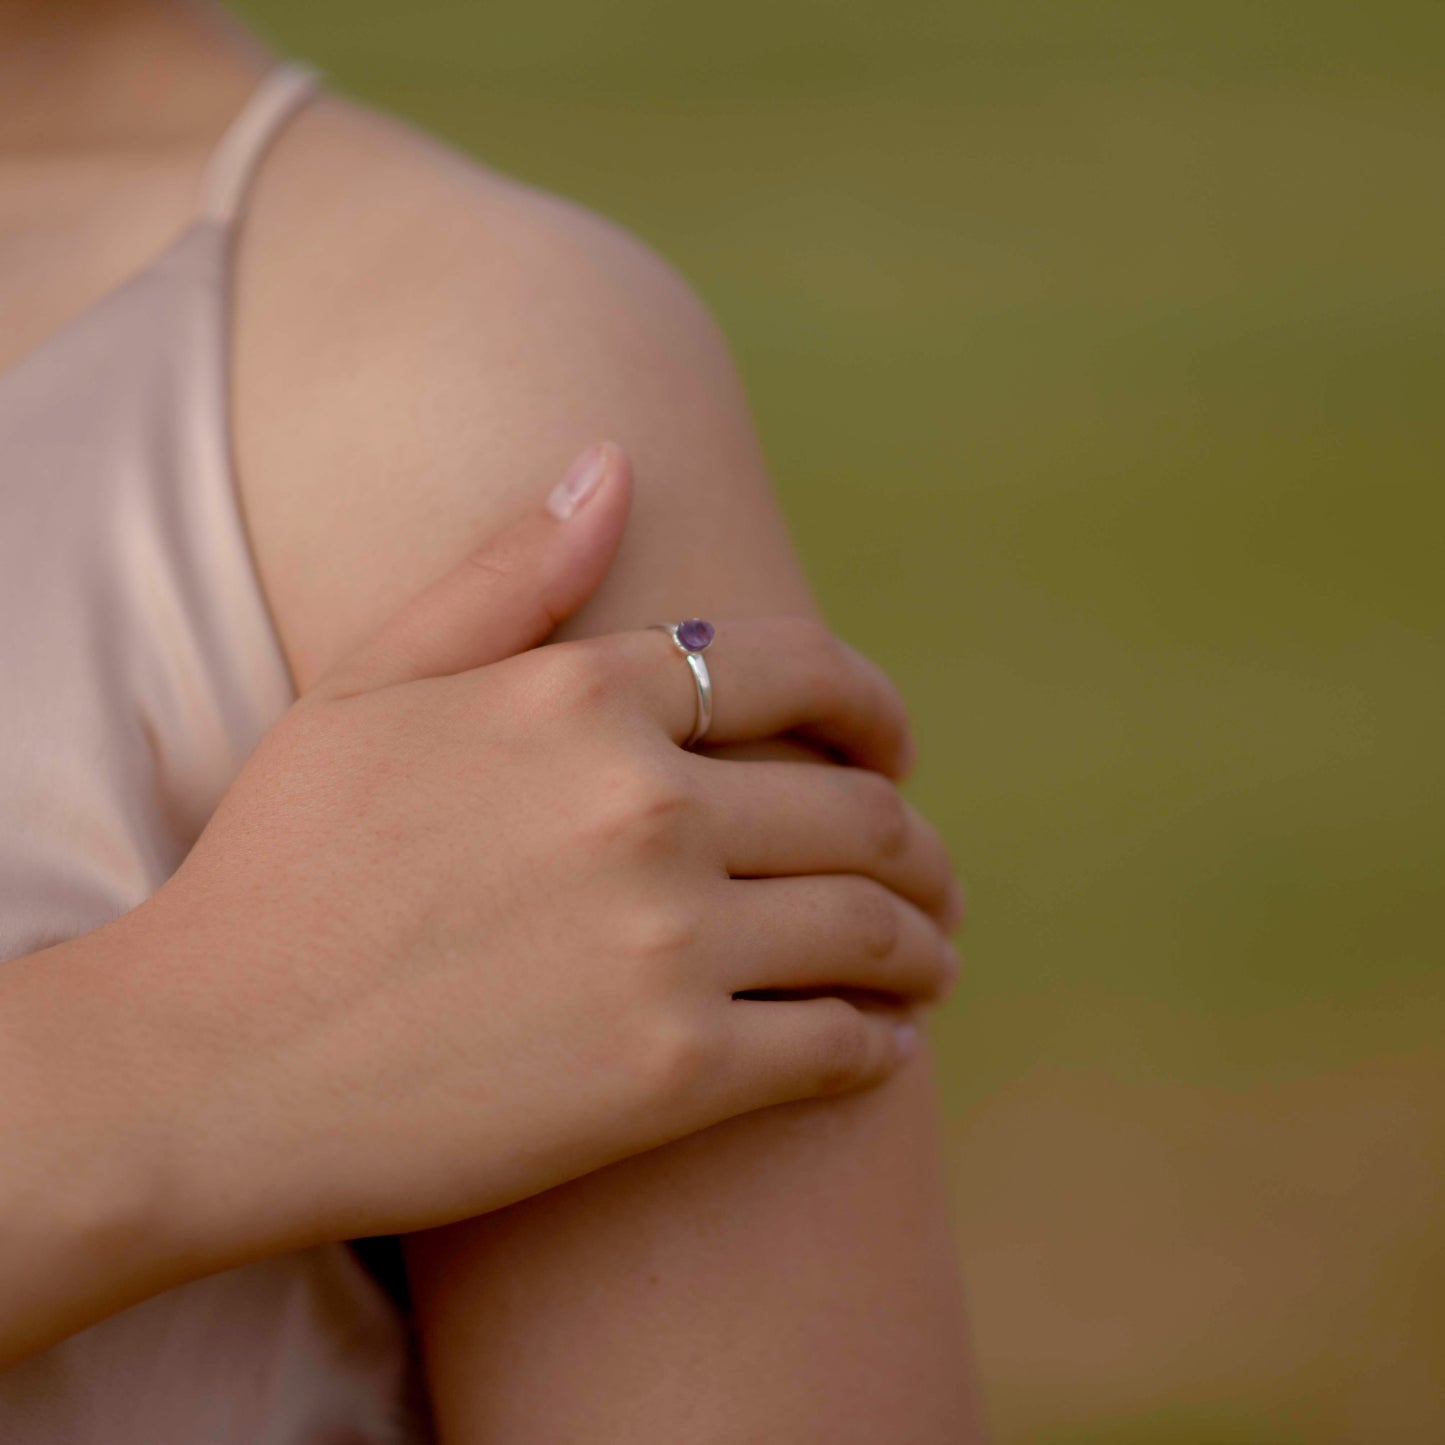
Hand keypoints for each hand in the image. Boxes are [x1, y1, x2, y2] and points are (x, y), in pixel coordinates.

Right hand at [132, 441, 962, 1260]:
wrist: (209, 1066)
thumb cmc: (282, 868)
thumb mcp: (370, 686)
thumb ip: (504, 572)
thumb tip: (611, 459)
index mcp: (584, 698)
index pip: (804, 672)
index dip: (876, 712)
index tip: (894, 753)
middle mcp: (647, 806)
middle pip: (862, 812)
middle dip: (918, 846)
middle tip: (929, 877)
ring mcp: (669, 944)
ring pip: (873, 930)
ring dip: (924, 945)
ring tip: (928, 962)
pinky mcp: (673, 1077)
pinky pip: (837, 1048)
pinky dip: (881, 1046)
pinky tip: (882, 1046)